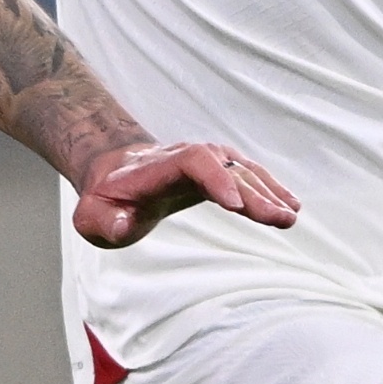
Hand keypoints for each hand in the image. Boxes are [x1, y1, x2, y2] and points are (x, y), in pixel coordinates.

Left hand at [70, 140, 298, 247]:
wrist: (112, 174)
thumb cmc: (103, 201)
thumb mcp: (91, 218)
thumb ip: (106, 222)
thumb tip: (124, 224)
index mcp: (156, 169)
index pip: (192, 161)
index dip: (216, 179)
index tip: (236, 206)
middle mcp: (184, 158)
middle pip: (225, 168)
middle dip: (255, 193)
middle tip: (282, 219)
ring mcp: (202, 162)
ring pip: (240, 170)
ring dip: (268, 191)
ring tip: (291, 217)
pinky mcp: (214, 171)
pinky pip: (245, 175)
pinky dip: (268, 188)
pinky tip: (290, 205)